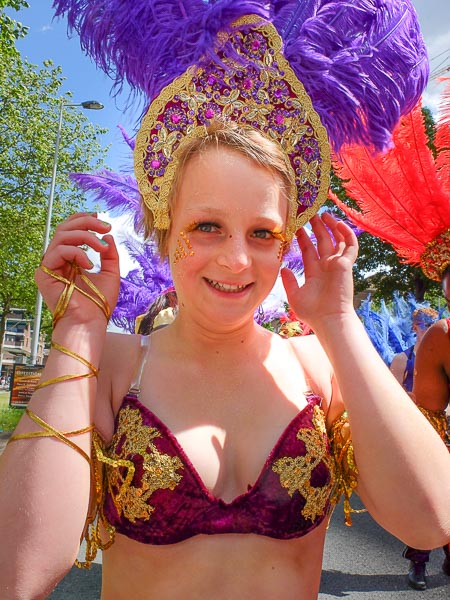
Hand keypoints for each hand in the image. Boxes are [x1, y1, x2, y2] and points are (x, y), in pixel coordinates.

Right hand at [35, 213, 119, 326]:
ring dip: (85, 237)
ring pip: (62, 236)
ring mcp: (49, 266)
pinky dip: (76, 252)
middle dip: (86, 224)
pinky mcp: (44, 273)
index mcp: (70, 259)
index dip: (83, 220)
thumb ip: (110, 255)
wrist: (90, 322)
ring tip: (101, 248)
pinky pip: (58, 251)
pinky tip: (89, 263)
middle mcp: (58, 260)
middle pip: (64, 229)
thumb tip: (107, 236)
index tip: (101, 219)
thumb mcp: (111, 273)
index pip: (70, 231)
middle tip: (105, 227)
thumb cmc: (99, 302)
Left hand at [281, 213, 357, 329]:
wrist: (329, 319)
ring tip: (323, 214)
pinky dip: (346, 233)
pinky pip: (350, 245)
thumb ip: (289, 281)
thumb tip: (283, 269)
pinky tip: (338, 223)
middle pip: (322, 241)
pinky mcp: (346, 264)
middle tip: (309, 213)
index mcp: (315, 272)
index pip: (308, 249)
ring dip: (331, 226)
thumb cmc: (313, 312)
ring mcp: (337, 264)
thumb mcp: (295, 295)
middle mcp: (327, 266)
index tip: (296, 226)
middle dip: (316, 227)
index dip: (303, 237)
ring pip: (336, 240)